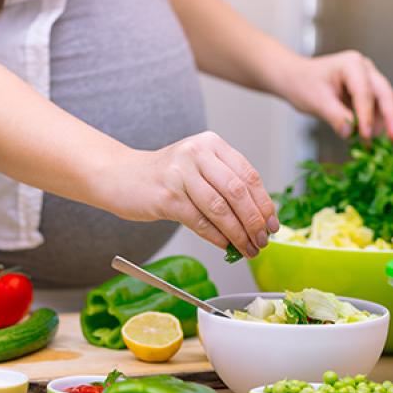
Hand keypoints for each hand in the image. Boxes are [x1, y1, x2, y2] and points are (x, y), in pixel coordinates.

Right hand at [108, 132, 278, 256]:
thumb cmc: (164, 176)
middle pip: (237, 192)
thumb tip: (258, 218)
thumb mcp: (198, 167)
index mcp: (211, 144)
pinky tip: (226, 246)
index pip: (248, 175)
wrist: (120, 176)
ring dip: (238, 234)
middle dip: (254, 221)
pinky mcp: (167, 196)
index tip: (272, 224)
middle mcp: (197, 153)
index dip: (264, 203)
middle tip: (262, 241)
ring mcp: (180, 174)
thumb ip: (225, 183)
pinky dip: (217, 237)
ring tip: (247, 248)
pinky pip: (200, 221)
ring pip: (220, 209)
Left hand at [279, 51, 392, 140]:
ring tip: (381, 144)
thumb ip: (335, 116)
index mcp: (351, 64)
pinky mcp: (366, 91)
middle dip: (390, 117)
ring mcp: (367, 79)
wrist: (295, 79)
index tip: (366, 135)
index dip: (366, 115)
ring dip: (384, 122)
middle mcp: (364, 68)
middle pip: (384, 93)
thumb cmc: (303, 84)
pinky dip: (374, 122)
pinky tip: (371, 138)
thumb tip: (350, 133)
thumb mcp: (316, 101)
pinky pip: (375, 107)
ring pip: (383, 101)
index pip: (364, 92)